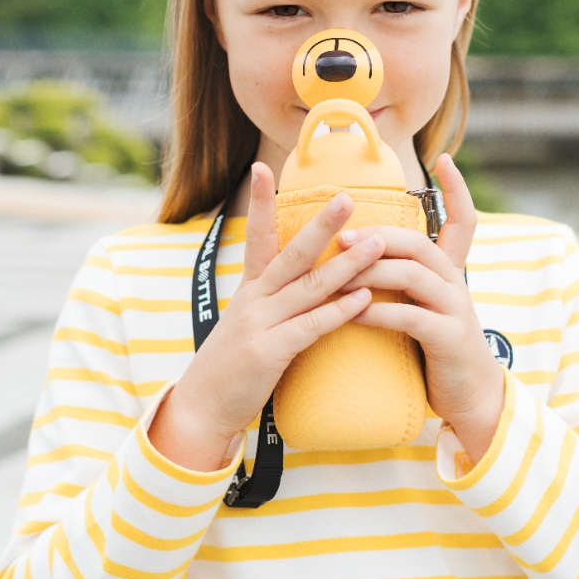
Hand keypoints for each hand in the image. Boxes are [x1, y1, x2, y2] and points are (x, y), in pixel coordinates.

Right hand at [147, 163, 386, 471]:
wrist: (201, 410)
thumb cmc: (233, 368)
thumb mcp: (251, 324)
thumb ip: (277, 302)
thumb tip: (310, 283)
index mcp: (250, 289)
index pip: (256, 236)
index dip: (259, 202)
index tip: (261, 168)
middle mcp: (254, 299)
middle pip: (293, 253)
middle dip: (322, 224)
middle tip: (348, 196)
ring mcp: (260, 324)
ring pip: (310, 286)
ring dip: (347, 265)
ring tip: (377, 245)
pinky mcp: (268, 352)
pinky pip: (311, 327)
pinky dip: (339, 312)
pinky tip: (364, 299)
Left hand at [336, 153, 505, 459]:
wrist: (471, 397)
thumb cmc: (436, 348)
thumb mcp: (426, 306)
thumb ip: (405, 280)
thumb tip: (365, 254)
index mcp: (450, 273)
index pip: (464, 221)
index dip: (457, 190)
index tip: (444, 159)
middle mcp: (455, 284)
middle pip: (420, 244)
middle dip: (379, 235)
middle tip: (340, 234)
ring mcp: (455, 310)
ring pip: (414, 275)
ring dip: (373, 269)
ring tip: (340, 269)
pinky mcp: (449, 339)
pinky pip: (412, 318)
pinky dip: (380, 312)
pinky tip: (355, 313)